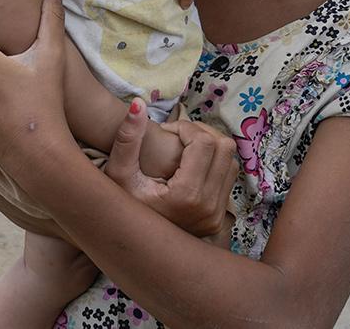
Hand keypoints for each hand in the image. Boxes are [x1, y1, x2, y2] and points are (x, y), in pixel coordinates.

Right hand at [104, 100, 238, 238]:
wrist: (134, 244)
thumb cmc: (122, 207)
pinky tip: (191, 166)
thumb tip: (138, 104)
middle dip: (201, 133)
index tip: (166, 132)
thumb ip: (127, 139)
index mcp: (187, 195)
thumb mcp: (118, 175)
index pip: (204, 142)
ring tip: (185, 149)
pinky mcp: (219, 218)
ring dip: (211, 147)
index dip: (185, 127)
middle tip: (178, 136)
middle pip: (224, 147)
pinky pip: (228, 178)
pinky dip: (215, 164)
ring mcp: (217, 214)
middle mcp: (208, 206)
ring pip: (231, 161)